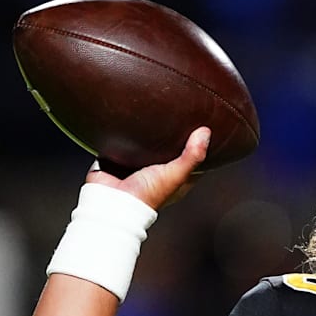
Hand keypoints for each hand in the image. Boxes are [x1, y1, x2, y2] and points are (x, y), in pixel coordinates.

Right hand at [85, 127, 210, 209]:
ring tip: (155, 115)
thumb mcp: (176, 175)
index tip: (202, 129)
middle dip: (174, 138)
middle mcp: (158, 175)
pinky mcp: (118, 161)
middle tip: (179, 117)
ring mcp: (137, 168)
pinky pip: (124, 144)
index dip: (199, 148)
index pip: (193, 162)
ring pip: (147, 147)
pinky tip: (130, 122)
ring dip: (149, 135)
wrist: (110, 200)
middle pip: (170, 152)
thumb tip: (205, 133)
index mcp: (175, 181)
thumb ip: (192, 156)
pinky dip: (126, 135)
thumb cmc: (146, 195)